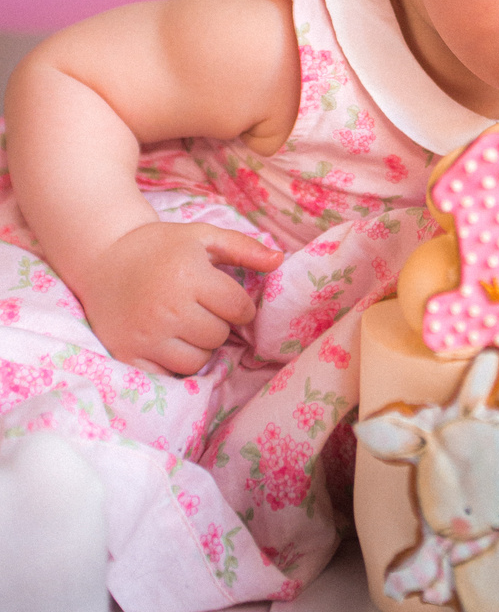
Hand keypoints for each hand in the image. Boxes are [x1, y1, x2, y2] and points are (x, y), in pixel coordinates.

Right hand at [76, 222, 281, 375]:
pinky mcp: (128, 354)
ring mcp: (145, 335)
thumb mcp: (203, 237)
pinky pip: (169, 375)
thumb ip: (244, 248)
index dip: (238, 305)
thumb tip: (280, 261)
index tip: (223, 298)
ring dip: (199, 347)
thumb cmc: (161, 247)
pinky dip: (174, 364)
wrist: (104, 257)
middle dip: (217, 324)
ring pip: (197, 361)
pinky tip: (168, 342)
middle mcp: (167, 307)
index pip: (239, 309)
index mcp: (188, 275)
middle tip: (198, 308)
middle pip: (218, 336)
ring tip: (184, 325)